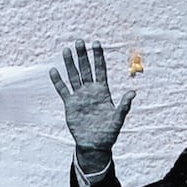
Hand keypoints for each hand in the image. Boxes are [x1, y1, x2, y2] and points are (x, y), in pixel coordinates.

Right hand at [48, 42, 125, 163]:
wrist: (95, 144)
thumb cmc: (109, 132)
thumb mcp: (118, 118)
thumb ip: (124, 105)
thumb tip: (133, 92)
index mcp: (103, 91)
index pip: (100, 70)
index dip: (98, 57)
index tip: (96, 43)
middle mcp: (90, 91)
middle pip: (86, 69)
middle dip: (83, 55)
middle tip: (80, 41)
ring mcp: (80, 96)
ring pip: (74, 76)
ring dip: (70, 64)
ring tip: (66, 50)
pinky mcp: (70, 104)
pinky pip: (63, 90)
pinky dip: (58, 81)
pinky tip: (53, 71)